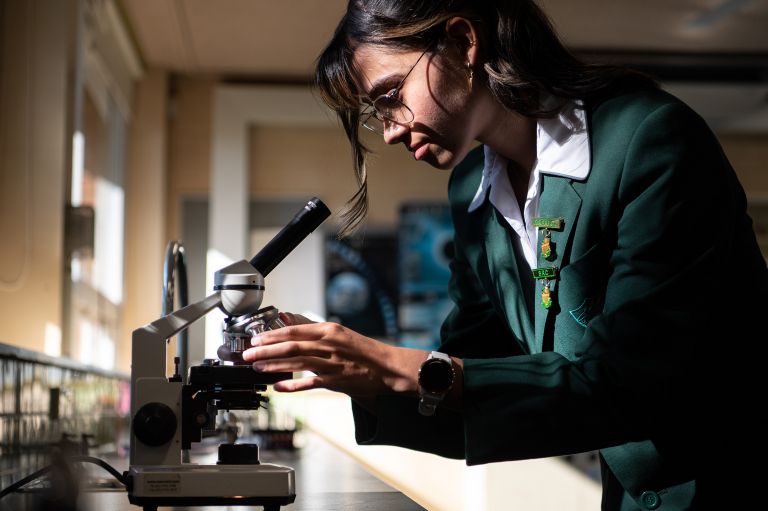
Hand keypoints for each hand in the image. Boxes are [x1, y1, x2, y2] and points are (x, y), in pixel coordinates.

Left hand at [242, 318, 426, 397]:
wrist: (386, 367)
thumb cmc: (362, 350)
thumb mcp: (339, 334)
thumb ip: (314, 330)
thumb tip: (288, 321)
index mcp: (329, 330)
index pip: (294, 331)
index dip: (272, 336)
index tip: (255, 340)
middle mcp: (329, 345)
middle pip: (291, 346)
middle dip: (266, 351)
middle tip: (248, 355)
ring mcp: (332, 364)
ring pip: (297, 363)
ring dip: (274, 366)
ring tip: (257, 368)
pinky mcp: (336, 381)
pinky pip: (310, 383)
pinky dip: (293, 385)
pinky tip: (278, 388)